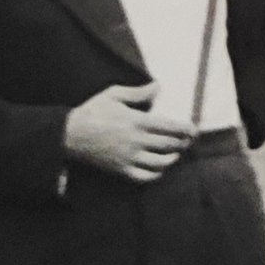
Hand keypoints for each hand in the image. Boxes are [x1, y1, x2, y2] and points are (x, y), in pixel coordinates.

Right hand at [63, 84, 193, 184]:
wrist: (70, 134)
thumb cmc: (93, 111)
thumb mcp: (114, 94)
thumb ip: (139, 92)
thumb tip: (158, 86)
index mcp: (137, 121)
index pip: (169, 127)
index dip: (185, 130)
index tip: (194, 130)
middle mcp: (135, 141)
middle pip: (168, 145)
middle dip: (183, 143)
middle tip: (189, 141)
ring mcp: (128, 157)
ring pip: (159, 163)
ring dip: (172, 159)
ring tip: (176, 154)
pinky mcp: (120, 170)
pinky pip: (143, 177)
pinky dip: (155, 175)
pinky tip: (159, 169)